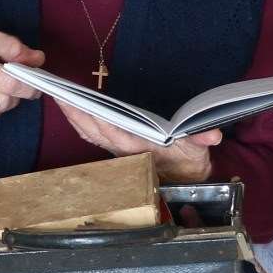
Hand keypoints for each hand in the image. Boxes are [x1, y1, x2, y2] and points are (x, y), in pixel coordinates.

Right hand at [0, 28, 44, 148]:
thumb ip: (12, 48)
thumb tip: (37, 59)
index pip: (2, 44)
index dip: (22, 53)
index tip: (34, 59)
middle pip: (10, 81)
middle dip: (29, 87)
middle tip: (34, 88)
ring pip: (4, 101)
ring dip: (12, 99)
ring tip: (6, 93)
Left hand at [56, 102, 220, 181]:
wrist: (185, 180)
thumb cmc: (189, 162)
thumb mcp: (200, 150)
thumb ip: (203, 140)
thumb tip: (213, 134)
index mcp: (142, 148)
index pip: (118, 134)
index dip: (100, 120)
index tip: (85, 105)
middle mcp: (124, 150)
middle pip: (94, 132)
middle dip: (76, 114)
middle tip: (59, 92)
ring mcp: (117, 150)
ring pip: (90, 134)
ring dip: (74, 117)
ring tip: (59, 96)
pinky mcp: (116, 147)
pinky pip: (93, 135)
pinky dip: (80, 122)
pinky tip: (72, 109)